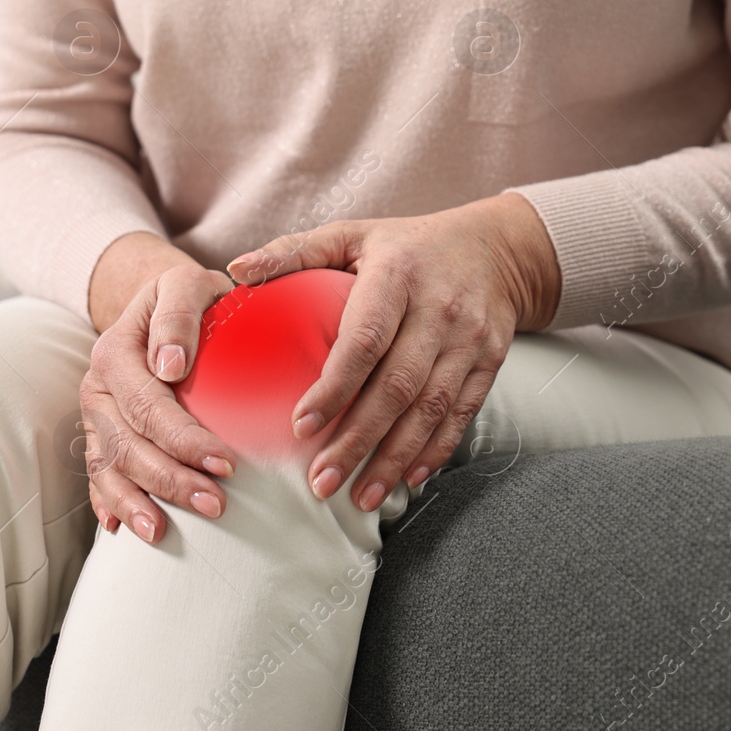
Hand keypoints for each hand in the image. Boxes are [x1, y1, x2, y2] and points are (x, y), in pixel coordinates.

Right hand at [79, 236, 236, 542]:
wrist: (158, 301)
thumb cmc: (187, 296)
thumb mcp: (186, 284)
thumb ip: (177, 316)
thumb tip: (170, 366)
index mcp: (115, 354)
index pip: (149, 406)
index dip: (186, 440)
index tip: (227, 463)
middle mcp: (97, 389)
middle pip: (128, 445)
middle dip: (170, 480)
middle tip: (216, 504)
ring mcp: (94, 416)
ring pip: (109, 467)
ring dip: (136, 502)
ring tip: (164, 533)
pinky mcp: (99, 435)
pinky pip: (96, 475)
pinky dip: (107, 503)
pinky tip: (119, 530)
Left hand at [225, 193, 559, 511]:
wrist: (495, 248)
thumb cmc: (406, 245)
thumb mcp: (351, 234)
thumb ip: (293, 252)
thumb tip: (235, 271)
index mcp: (397, 274)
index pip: (365, 339)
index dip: (334, 388)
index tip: (301, 427)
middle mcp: (438, 308)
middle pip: (397, 386)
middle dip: (358, 441)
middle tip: (322, 482)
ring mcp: (469, 338)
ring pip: (431, 409)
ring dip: (394, 458)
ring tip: (359, 496)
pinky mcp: (489, 361)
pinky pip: (462, 413)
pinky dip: (436, 451)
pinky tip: (408, 478)